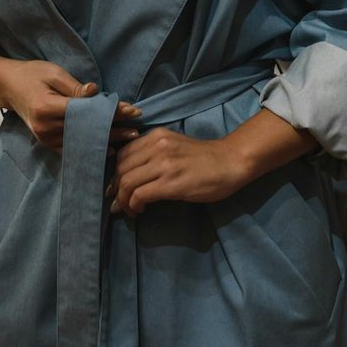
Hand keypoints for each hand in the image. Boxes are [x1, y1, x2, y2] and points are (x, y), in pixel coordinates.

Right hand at [0, 59, 139, 151]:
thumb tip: (96, 92)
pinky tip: (109, 147)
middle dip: (113, 129)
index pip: (85, 113)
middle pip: (86, 131)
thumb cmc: (32, 74)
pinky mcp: (46, 143)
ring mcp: (45, 138)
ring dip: (106, 139)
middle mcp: (45, 128)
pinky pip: (73, 148)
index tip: (130, 110)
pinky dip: (91, 147)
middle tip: (136, 129)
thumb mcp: (54, 73)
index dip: (109, 112)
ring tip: (129, 137)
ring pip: (82, 142)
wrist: (9, 86)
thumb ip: (75, 87)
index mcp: (46, 108)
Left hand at [108, 129, 251, 215]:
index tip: (116, 188)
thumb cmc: (204, 158)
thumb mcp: (174, 146)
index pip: (123, 154)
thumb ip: (153, 154)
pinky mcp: (171, 183)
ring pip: (126, 182)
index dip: (115, 173)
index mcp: (156, 136)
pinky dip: (134, 205)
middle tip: (119, 203)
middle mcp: (157, 146)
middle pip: (121, 169)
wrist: (231, 162)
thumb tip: (130, 175)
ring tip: (129, 209)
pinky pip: (140, 195)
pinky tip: (141, 210)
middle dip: (115, 189)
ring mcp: (164, 164)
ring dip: (123, 200)